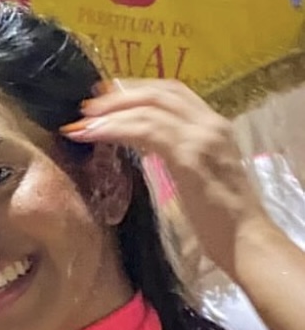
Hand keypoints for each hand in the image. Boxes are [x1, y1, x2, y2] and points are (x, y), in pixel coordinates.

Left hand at [63, 80, 264, 279]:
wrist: (246, 240)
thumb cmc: (220, 217)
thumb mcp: (197, 173)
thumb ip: (175, 152)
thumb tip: (141, 143)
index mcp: (214, 126)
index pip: (172, 92)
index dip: (136, 89)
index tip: (106, 94)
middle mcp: (210, 124)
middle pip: (158, 93)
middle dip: (119, 96)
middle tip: (88, 107)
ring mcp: (201, 137)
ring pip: (148, 109)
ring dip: (111, 113)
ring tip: (84, 123)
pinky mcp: (190, 156)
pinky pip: (146, 131)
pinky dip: (116, 129)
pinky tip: (95, 135)